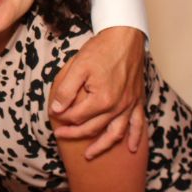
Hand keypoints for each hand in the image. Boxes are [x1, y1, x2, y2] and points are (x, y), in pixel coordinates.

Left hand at [49, 27, 145, 159]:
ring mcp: (129, 105)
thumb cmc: (101, 50)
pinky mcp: (137, 100)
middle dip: (75, 133)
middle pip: (93, 127)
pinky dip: (136, 138)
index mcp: (102, 99)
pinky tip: (131, 149)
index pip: (77, 117)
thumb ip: (66, 90)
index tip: (54, 116)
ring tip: (90, 155)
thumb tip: (56, 109)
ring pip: (115, 133)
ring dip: (102, 145)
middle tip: (61, 135)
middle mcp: (117, 107)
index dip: (63, 118)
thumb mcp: (77, 67)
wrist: (125, 37)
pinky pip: (138, 124)